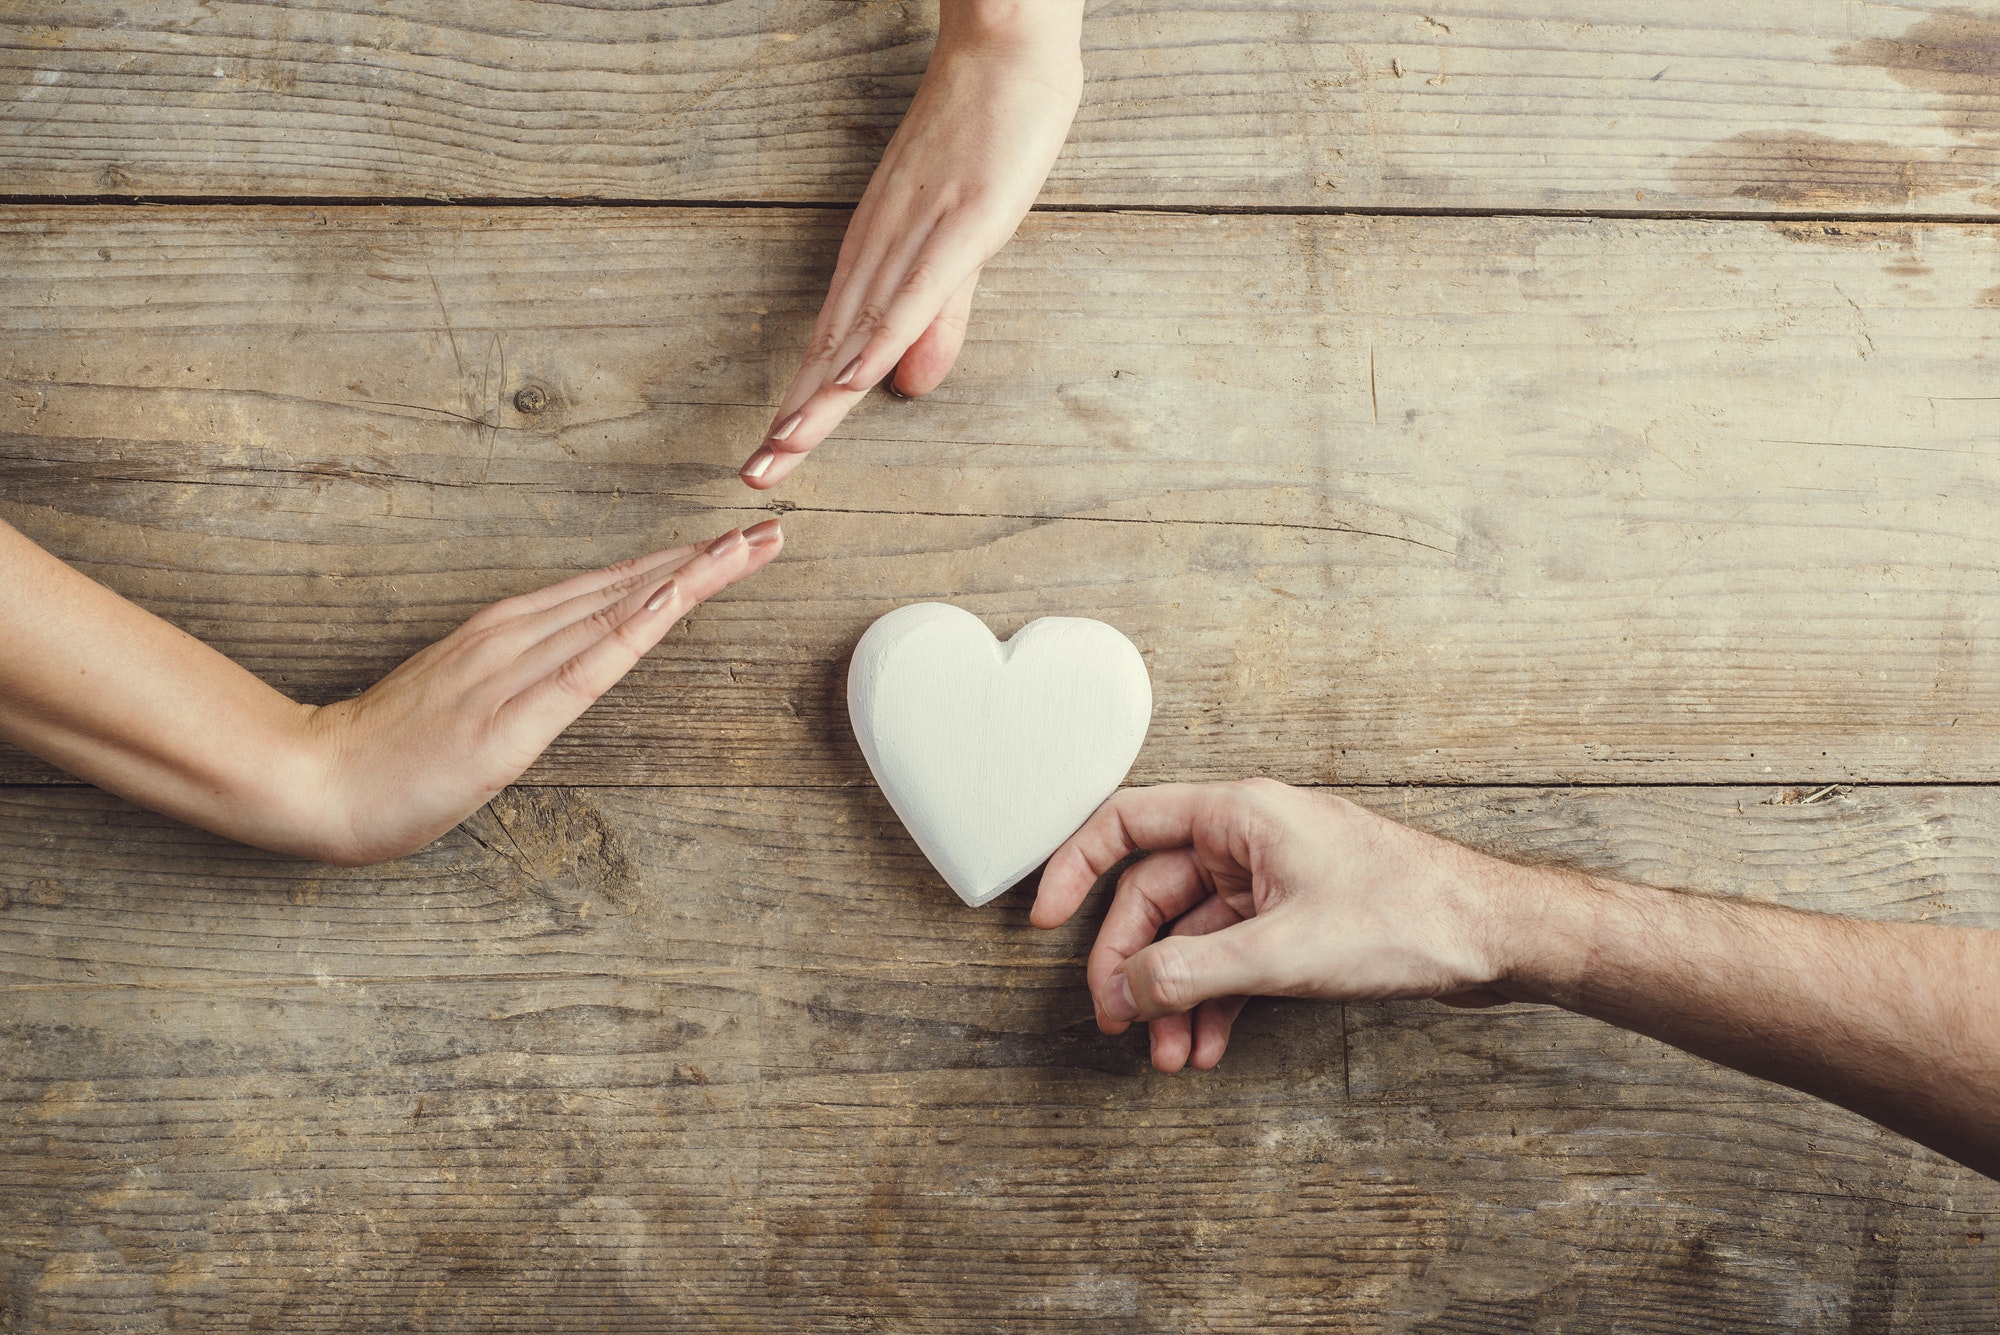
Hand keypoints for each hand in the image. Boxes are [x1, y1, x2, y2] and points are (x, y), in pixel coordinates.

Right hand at [304, 520, 782, 864]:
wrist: (313, 779)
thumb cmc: (387, 754)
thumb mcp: (467, 708)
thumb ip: (515, 688)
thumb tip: (559, 683)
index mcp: (508, 631)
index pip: (611, 590)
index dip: (677, 565)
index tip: (734, 546)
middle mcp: (517, 633)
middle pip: (629, 587)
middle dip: (705, 561)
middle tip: (772, 531)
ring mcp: (514, 668)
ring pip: (620, 611)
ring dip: (690, 577)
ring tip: (749, 549)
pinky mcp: (510, 715)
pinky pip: (587, 663)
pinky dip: (637, 625)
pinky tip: (675, 597)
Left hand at [739, 1, 1084, 488]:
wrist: (1007, 45)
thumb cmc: (989, 134)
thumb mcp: (964, 246)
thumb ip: (940, 319)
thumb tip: (910, 385)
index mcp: (877, 257)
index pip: (830, 349)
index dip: (802, 411)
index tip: (770, 461)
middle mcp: (880, 250)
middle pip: (829, 350)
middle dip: (794, 420)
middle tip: (755, 475)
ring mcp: (915, 236)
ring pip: (858, 330)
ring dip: (819, 394)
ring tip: (784, 449)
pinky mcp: (957, 224)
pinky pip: (912, 292)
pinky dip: (879, 338)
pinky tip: (852, 379)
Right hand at [1031, 779, 1527, 1072]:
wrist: (1496, 938)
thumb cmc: (1412, 914)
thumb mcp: (1283, 951)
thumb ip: (1194, 971)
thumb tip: (1132, 991)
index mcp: (1240, 815)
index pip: (1127, 823)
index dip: (1075, 868)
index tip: (1044, 918)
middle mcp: (1251, 840)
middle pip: (1154, 896)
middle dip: (1134, 965)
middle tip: (1118, 1020)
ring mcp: (1275, 883)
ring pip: (1194, 939)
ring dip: (1174, 998)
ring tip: (1167, 1055)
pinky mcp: (1300, 923)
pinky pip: (1232, 961)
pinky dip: (1214, 1004)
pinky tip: (1206, 1048)